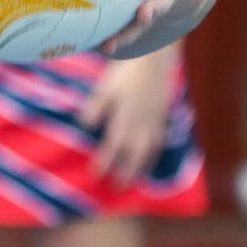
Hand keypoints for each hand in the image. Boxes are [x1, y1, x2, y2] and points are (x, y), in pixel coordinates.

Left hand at [77, 51, 174, 180]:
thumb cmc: (125, 71)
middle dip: (124, 173)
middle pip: (132, 155)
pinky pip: (159, 141)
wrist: (153, 58)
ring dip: (140, 168)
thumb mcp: (104, 87)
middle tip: (116, 188)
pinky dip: (154, 153)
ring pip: (148, 151)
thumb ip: (95, 108)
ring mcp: (154, 122)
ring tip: (135, 180)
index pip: (112, 147)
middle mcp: (141, 125)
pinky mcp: (162, 116)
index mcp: (125, 119)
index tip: (94, 176)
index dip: (103, 163)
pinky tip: (150, 157)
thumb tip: (84, 127)